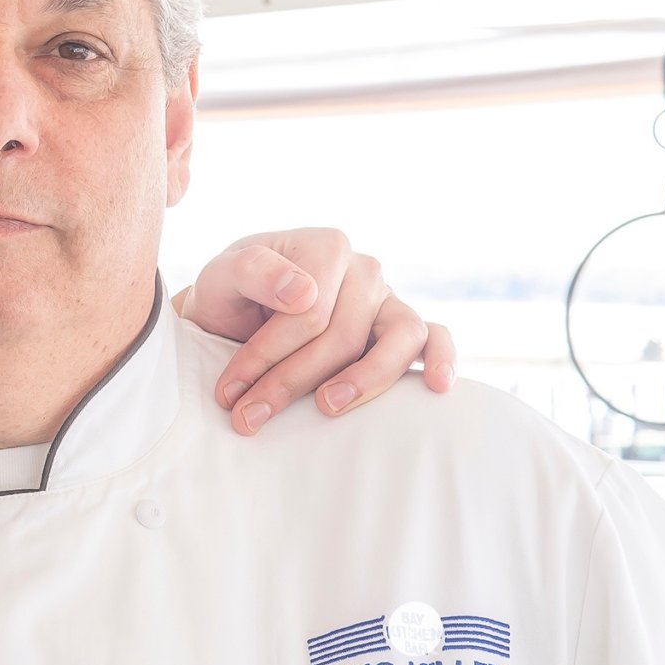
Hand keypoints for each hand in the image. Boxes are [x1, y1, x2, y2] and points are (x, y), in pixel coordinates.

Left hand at [175, 229, 455, 435]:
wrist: (238, 311)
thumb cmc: (232, 294)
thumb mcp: (221, 276)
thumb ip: (252, 272)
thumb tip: (303, 293)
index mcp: (326, 247)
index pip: (308, 312)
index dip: (267, 355)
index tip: (230, 391)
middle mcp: (365, 270)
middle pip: (343, 335)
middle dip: (292, 381)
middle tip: (249, 417)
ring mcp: (388, 300)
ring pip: (400, 339)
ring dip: (364, 380)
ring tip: (327, 408)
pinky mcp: (402, 329)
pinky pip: (435, 338)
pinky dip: (443, 359)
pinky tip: (436, 386)